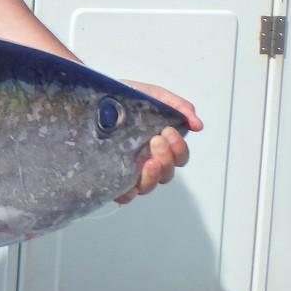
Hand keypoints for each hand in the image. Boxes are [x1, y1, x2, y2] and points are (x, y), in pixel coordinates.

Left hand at [114, 80, 202, 204]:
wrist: (93, 95)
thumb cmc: (124, 98)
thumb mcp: (154, 96)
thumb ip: (178, 106)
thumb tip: (197, 124)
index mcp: (159, 144)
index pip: (179, 158)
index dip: (179, 149)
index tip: (169, 132)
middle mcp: (146, 159)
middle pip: (166, 174)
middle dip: (167, 159)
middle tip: (157, 139)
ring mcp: (129, 169)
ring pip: (148, 186)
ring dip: (152, 175)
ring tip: (147, 160)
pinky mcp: (111, 176)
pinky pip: (123, 195)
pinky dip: (128, 193)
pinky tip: (128, 182)